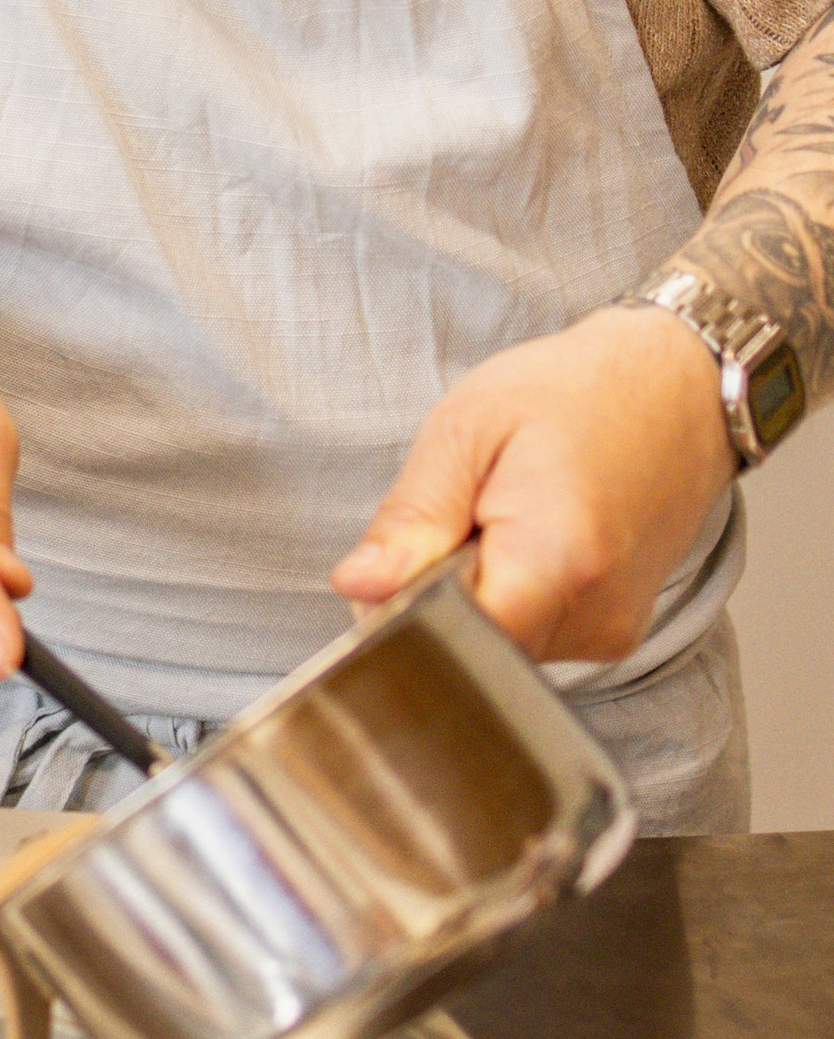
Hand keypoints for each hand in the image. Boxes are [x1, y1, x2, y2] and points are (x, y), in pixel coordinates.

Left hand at [332, 305, 735, 657]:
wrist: (678, 391)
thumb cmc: (578, 393)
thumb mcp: (467, 429)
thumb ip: (411, 519)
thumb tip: (360, 588)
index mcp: (556, 558)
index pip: (451, 643)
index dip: (404, 611)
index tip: (401, 562)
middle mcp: (595, 613)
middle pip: (472, 648)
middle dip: (437, 597)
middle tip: (456, 522)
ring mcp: (611, 631)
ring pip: (500, 644)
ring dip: (476, 594)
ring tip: (500, 523)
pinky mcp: (615, 632)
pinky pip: (533, 634)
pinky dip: (511, 595)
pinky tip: (526, 541)